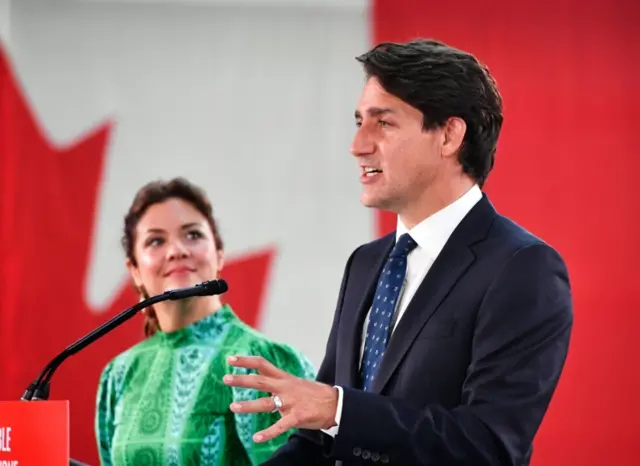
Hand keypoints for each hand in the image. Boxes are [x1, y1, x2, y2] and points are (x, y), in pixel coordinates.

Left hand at [223, 355, 337, 442]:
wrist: (335, 403)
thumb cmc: (314, 394)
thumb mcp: (295, 382)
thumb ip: (279, 381)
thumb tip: (263, 377)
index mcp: (284, 378)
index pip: (263, 365)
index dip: (246, 361)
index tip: (231, 359)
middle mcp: (285, 388)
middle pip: (260, 381)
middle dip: (242, 380)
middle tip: (225, 378)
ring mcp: (291, 402)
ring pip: (266, 403)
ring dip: (249, 405)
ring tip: (233, 407)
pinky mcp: (297, 417)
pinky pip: (280, 426)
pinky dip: (268, 433)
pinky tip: (257, 438)